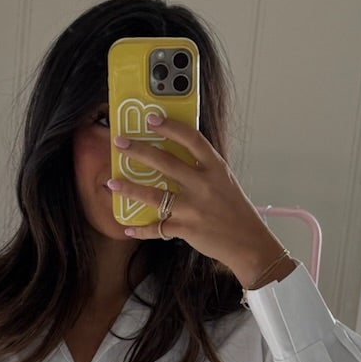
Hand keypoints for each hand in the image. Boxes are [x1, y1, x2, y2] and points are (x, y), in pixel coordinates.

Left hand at [106, 111, 278, 285]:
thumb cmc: (236, 211)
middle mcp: (203, 184)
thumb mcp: (225, 182)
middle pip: (165, 162)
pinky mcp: (186, 229)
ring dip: (130, 188)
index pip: (192, 139)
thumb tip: (177, 156)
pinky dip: (141, 229)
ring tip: (112, 182)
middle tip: (120, 143)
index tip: (151, 118)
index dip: (170, 127)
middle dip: (138, 150)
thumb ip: (203, 170)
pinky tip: (128, 227)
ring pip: (154, 195)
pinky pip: (157, 227)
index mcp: (216, 168)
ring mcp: (194, 207)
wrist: (249, 243)